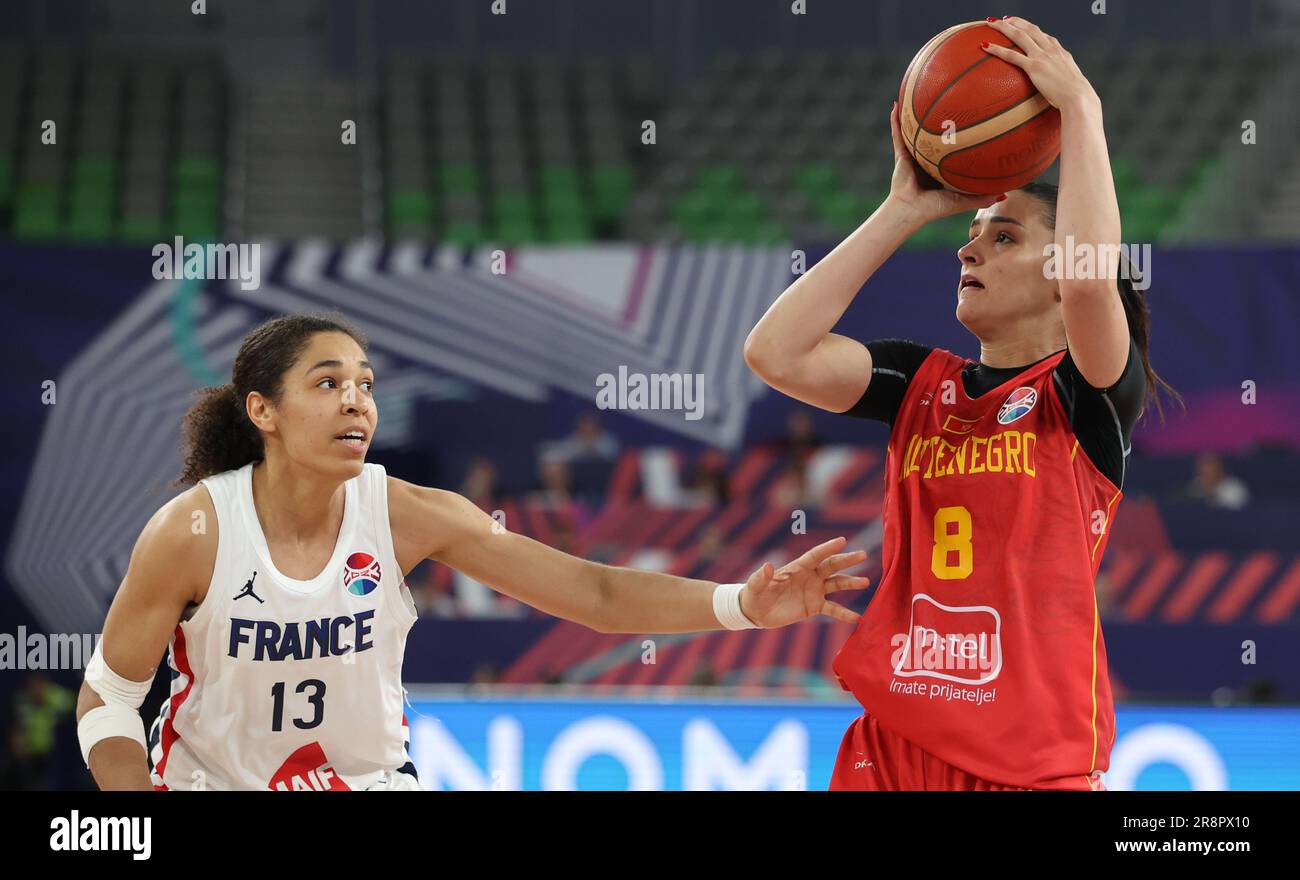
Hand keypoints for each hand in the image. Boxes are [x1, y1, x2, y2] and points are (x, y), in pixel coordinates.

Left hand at [738, 536, 869, 626]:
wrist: (756, 612)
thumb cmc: (755, 593)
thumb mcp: (756, 585)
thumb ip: (762, 576)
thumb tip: (768, 566)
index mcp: (797, 567)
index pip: (815, 555)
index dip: (828, 548)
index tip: (842, 540)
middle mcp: (809, 576)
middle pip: (831, 565)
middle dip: (846, 560)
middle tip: (863, 555)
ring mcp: (814, 591)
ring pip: (836, 583)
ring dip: (850, 582)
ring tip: (866, 581)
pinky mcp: (814, 607)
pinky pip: (833, 609)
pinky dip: (844, 613)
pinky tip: (857, 618)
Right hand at [887, 100, 1003, 221]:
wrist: (911, 211)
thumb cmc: (935, 208)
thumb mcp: (963, 201)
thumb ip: (981, 197)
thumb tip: (1005, 195)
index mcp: (940, 166)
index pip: (951, 147)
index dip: (960, 135)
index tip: (972, 120)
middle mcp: (927, 158)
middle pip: (935, 134)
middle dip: (940, 118)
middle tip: (950, 100)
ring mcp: (912, 155)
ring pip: (915, 130)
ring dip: (915, 113)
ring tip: (920, 93)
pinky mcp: (900, 154)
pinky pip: (897, 134)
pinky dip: (895, 120)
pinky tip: (896, 104)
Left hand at [981, 16, 1098, 111]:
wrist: (1078, 97)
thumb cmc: (1076, 96)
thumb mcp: (1071, 82)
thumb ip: (1061, 79)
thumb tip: (1057, 88)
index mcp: (1060, 52)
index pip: (1043, 35)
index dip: (1030, 29)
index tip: (1021, 25)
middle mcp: (1050, 50)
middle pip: (1029, 29)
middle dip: (1015, 22)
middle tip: (1002, 19)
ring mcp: (1042, 56)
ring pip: (1019, 36)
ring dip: (1003, 27)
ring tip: (990, 23)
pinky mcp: (1034, 67)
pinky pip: (1011, 55)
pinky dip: (996, 49)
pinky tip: (985, 45)